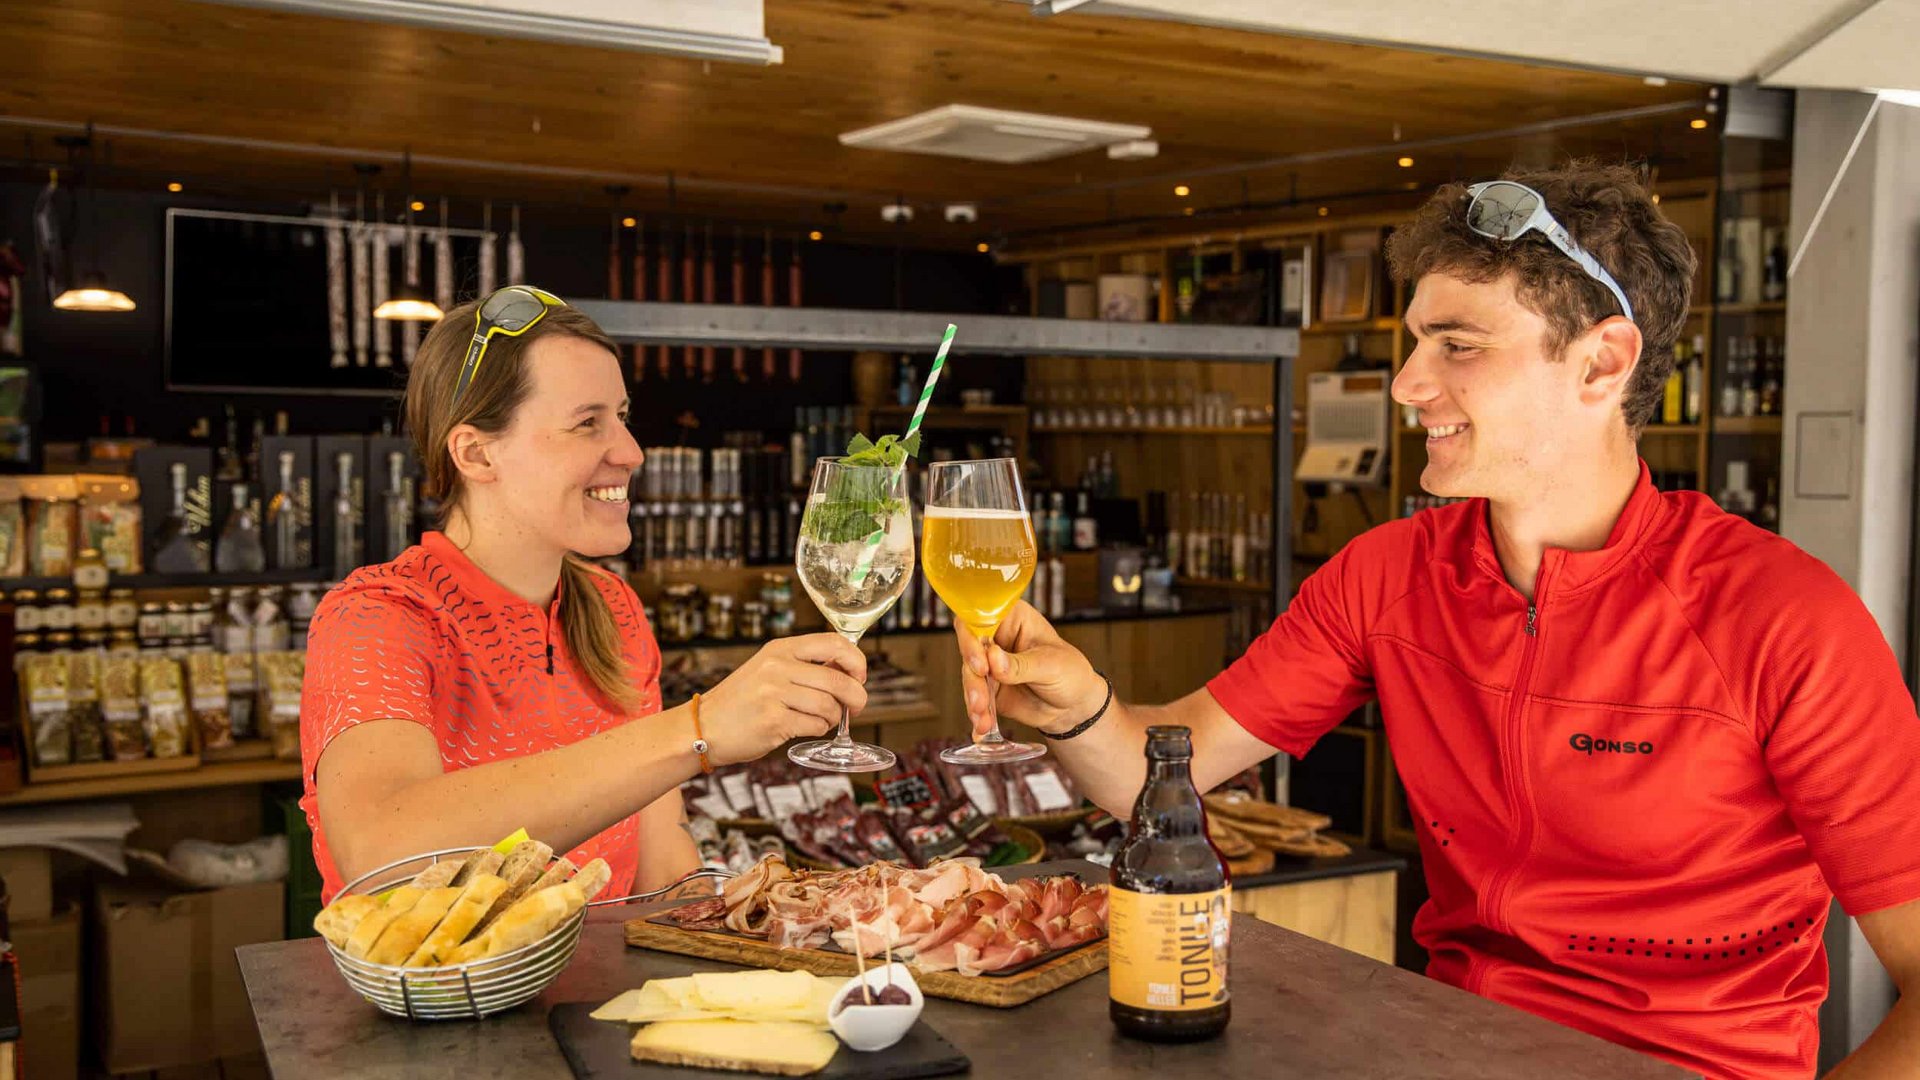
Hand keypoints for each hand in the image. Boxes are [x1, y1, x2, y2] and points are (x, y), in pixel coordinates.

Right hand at [699, 634, 867, 765]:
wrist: (703, 727)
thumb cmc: (740, 701)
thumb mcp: (768, 669)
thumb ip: (804, 666)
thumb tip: (848, 671)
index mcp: (780, 649)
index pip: (834, 643)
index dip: (856, 660)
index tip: (860, 675)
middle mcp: (777, 667)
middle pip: (838, 679)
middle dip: (857, 696)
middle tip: (857, 706)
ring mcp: (774, 693)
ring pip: (829, 705)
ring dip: (835, 717)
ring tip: (823, 719)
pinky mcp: (774, 721)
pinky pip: (816, 726)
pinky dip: (819, 729)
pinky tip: (805, 727)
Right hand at [955, 601, 1105, 737]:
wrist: (1074, 707)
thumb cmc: (1070, 673)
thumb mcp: (1051, 666)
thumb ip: (1021, 665)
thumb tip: (993, 659)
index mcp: (1013, 618)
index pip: (982, 617)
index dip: (973, 637)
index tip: (981, 663)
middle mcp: (997, 638)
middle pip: (969, 649)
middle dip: (973, 677)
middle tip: (981, 697)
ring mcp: (990, 664)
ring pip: (970, 676)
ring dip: (974, 699)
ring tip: (983, 718)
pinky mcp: (988, 688)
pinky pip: (975, 698)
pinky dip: (978, 714)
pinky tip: (981, 728)